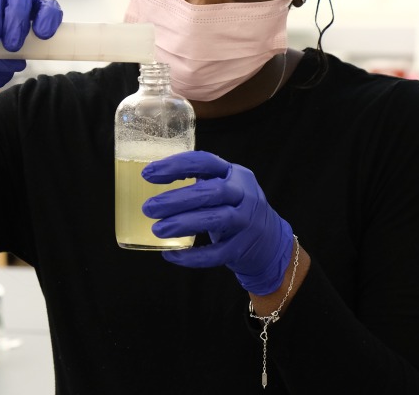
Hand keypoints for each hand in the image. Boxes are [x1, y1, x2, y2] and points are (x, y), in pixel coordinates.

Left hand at [142, 151, 293, 295]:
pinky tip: (171, 255)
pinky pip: (217, 253)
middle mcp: (244, 194)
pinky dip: (192, 256)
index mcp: (234, 173)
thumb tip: (154, 181)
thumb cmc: (235, 209)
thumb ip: (199, 182)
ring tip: (157, 229)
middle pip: (211, 192)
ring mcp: (247, 221)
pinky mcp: (243, 248)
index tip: (148, 174)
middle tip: (149, 208)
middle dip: (177, 199)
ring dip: (183, 224)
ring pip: (215, 220)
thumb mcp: (225, 188)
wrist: (271, 242)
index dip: (176, 165)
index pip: (205, 161)